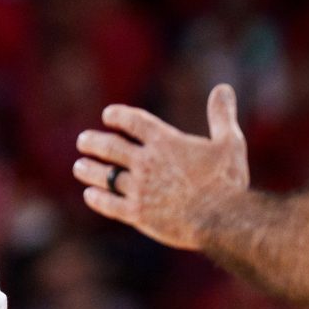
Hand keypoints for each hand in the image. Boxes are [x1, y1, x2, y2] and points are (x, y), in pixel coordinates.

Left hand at [72, 84, 249, 249]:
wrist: (221, 220)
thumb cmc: (227, 181)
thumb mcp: (230, 143)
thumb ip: (221, 115)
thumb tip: (224, 88)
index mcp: (165, 142)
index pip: (133, 121)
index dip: (118, 116)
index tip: (108, 115)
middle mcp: (147, 162)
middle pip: (111, 147)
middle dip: (93, 142)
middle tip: (82, 141)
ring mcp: (140, 189)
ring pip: (105, 175)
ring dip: (89, 169)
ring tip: (79, 166)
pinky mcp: (138, 214)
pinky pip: (110, 204)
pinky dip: (98, 198)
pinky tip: (90, 195)